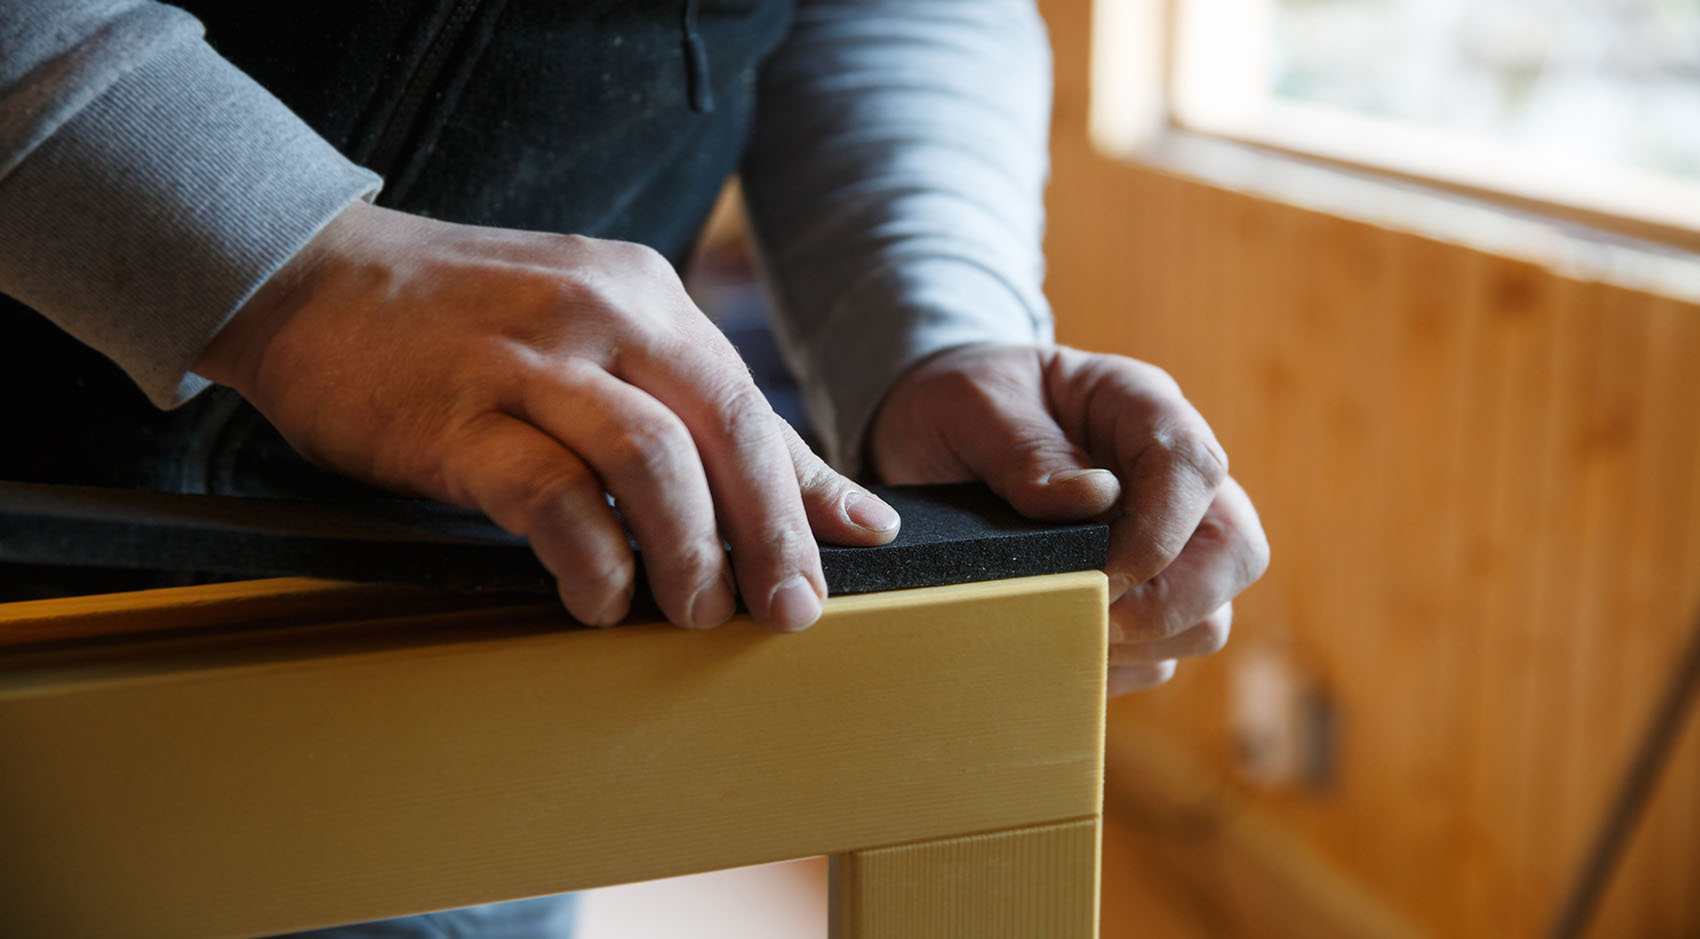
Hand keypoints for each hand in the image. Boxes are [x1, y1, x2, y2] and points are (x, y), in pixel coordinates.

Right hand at [197, 202, 900, 630]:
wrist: (307, 275)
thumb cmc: (460, 319)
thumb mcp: (591, 334)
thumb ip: (698, 410)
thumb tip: (833, 503)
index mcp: (643, 294)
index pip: (749, 402)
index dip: (801, 492)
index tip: (835, 560)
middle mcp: (599, 312)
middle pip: (724, 427)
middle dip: (770, 532)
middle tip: (784, 609)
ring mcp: (526, 359)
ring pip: (653, 459)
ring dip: (688, 552)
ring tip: (692, 611)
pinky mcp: (455, 415)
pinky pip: (552, 495)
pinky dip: (592, 559)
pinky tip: (599, 598)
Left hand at [868, 344, 1268, 695]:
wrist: (930, 435)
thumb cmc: (961, 405)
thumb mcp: (971, 403)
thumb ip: (1023, 447)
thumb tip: (1090, 499)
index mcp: (1140, 407)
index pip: (1195, 467)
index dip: (1160, 531)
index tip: (1100, 572)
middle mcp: (1170, 479)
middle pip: (1235, 551)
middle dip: (1171, 604)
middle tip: (1089, 616)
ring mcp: (1165, 542)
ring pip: (1208, 618)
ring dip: (1143, 643)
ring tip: (1063, 631)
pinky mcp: (1139, 597)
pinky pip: (1159, 656)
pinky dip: (1115, 668)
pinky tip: (1055, 647)